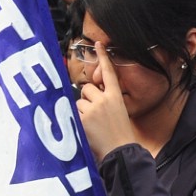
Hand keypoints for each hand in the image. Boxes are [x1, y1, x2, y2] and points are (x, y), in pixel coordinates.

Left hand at [76, 43, 136, 161]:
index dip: (103, 58)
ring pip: (79, 102)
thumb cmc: (120, 135)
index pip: (109, 73)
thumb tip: (88, 95)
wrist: (121, 152)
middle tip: (95, 115)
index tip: (98, 44)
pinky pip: (74, 114)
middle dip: (87, 99)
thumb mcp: (118, 113)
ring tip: (93, 125)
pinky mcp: (83, 118)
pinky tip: (89, 130)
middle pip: (87, 89)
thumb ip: (105, 102)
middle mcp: (105, 99)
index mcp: (116, 97)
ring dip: (82, 111)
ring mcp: (93, 108)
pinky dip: (78, 121)